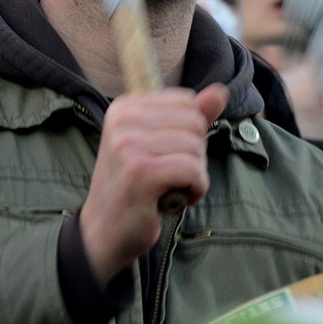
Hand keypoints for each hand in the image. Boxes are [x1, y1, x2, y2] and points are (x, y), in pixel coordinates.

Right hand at [80, 83, 227, 283]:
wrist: (102, 232)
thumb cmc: (134, 187)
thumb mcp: (160, 145)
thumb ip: (190, 116)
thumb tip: (220, 91)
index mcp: (125, 107)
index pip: (187, 102)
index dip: (189, 133)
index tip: (166, 155)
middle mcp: (123, 120)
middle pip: (194, 123)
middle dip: (194, 154)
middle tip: (170, 175)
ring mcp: (128, 145)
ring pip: (195, 147)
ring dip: (195, 175)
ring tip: (170, 188)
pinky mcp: (139, 172)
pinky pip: (192, 170)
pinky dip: (196, 188)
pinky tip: (178, 198)